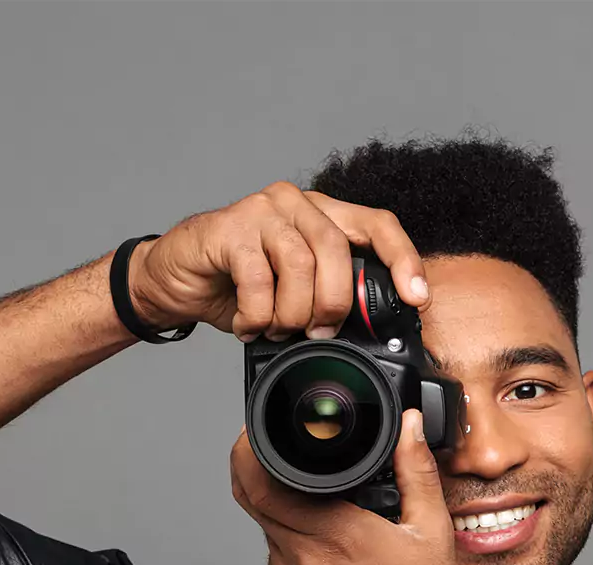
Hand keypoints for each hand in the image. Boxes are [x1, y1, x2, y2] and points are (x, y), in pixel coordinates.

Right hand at [126, 181, 431, 339]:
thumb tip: (366, 331)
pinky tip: (248, 325)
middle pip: (338, 250)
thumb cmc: (237, 287)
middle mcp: (296, 204)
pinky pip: (258, 279)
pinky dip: (256, 315)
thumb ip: (326, 297)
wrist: (175, 281)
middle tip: (317, 332)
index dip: (403, 259)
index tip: (417, 298)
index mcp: (322, 215)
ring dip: (291, 313)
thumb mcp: (293, 295)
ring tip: (275, 329)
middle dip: (333, 304)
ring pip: (300, 265)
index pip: (377, 225)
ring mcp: (261, 211)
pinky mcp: (228, 229)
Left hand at [230, 406, 471, 564]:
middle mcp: (298, 562)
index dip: (247, 452)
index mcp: (332, 535)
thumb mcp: (432, 532)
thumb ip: (416, 470)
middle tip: (289, 465)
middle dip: (266, 477)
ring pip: (269, 535)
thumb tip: (410, 426)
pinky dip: (294, 554)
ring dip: (288, 519)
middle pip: (255, 502)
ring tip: (329, 524)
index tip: (255, 436)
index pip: (260, 483)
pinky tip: (328, 562)